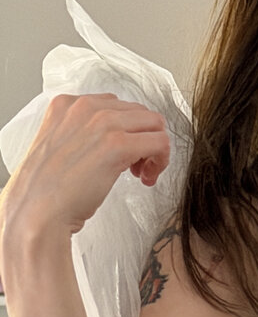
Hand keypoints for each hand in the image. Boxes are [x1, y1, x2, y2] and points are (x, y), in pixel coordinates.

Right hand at [0, 93, 169, 240]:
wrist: (38, 211)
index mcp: (68, 105)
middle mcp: (85, 107)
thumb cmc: (50, 190)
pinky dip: (161, 161)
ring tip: (142, 174)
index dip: (128, 132)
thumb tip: (115, 139)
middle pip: (140, 113)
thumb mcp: (62, 147)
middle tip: (138, 168)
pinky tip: (146, 178)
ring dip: (155, 151)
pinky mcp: (117, 144)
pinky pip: (160, 142)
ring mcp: (102, 123)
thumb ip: (85, 134)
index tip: (125, 155)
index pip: (117, 106)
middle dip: (145, 140)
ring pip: (154, 125)